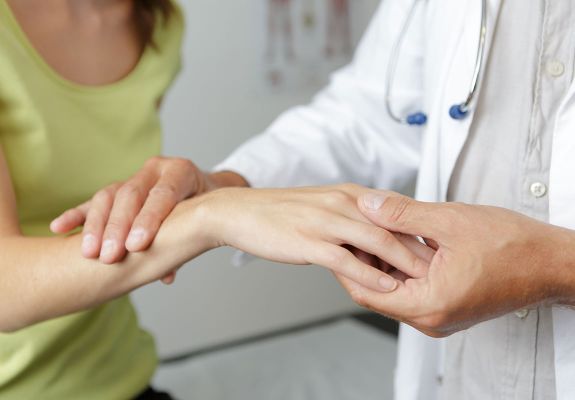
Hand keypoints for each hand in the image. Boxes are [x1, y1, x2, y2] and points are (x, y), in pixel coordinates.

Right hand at [50, 156, 247, 268]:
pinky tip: (60, 228)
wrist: (203, 189)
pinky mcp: (119, 187)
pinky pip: (95, 200)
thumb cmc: (206, 208)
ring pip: (109, 196)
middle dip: (118, 227)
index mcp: (181, 172)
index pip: (162, 195)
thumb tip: (167, 275)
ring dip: (96, 225)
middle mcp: (155, 169)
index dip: (149, 220)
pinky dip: (78, 214)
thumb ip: (187, 241)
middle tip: (109, 256)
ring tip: (88, 252)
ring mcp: (135, 176)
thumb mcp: (206, 219)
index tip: (136, 246)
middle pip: (131, 195)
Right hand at [185, 184, 432, 292]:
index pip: (394, 211)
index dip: (419, 230)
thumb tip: (376, 235)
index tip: (439, 248)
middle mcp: (342, 203)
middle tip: (443, 266)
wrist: (242, 212)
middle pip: (392, 225)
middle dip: (419, 246)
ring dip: (403, 261)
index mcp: (349, 194)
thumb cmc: (282, 213)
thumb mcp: (323, 206)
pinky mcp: (310, 242)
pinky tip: (386, 288)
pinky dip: (370, 275)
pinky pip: (347, 260)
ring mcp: (326, 221)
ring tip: (425, 280)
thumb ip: (352, 217)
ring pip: (376, 241)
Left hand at [335, 191, 574, 336]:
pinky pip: (413, 288)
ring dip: (383, 260)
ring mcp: (440, 315)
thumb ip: (402, 214)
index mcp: (429, 305)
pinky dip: (402, 265)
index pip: (365, 292)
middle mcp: (432, 318)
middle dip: (363, 258)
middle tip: (352, 228)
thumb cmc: (514, 247)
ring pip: (395, 289)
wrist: (552, 263)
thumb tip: (368, 205)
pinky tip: (399, 239)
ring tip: (374, 228)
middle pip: (377, 291)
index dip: (346, 263)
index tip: (337, 240)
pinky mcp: (448, 305)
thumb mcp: (449, 221)